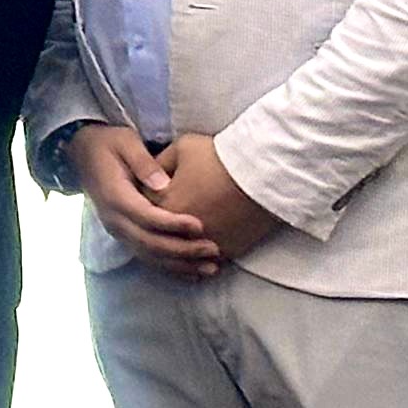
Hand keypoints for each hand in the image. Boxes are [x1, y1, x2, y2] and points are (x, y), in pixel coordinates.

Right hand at [67, 125, 217, 277]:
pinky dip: (170, 266)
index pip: (145, 216)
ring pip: (149, 255)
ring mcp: (117, 229)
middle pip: (150, 242)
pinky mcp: (123, 235)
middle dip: (183, 250)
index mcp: (114, 195)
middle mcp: (113, 218)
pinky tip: (192, 272)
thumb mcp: (125, 142)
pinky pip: (146, 256)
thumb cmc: (108, 143)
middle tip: (213, 249)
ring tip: (210, 267)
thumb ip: (143, 162)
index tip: (200, 225)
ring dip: (180, 264)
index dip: (173, 224)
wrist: (82, 151)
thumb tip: (163, 185)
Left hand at [157, 133, 286, 262]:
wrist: (262, 175)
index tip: (152, 192)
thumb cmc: (218, 157)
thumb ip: (158, 164)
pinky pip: (210, 258)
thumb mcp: (180, 149)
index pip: (144, 207)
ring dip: (182, 247)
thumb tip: (150, 175)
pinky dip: (204, 255)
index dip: (146, 199)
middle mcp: (181, 230)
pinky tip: (204, 249)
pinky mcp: (228, 250)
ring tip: (184, 240)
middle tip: (166, 216)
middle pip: (163, 233)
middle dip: (162, 225)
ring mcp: (206, 243)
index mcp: (165, 204)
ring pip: (186, 251)